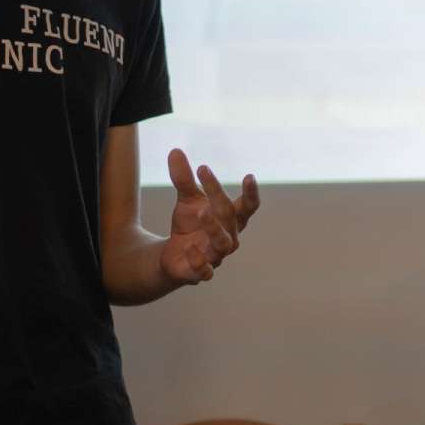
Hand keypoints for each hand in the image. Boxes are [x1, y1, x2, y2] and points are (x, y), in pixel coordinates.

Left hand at [160, 148, 259, 284]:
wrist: (173, 256)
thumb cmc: (189, 225)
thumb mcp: (186, 200)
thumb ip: (183, 179)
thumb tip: (174, 151)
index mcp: (231, 219)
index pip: (248, 206)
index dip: (251, 193)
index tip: (249, 175)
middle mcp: (229, 237)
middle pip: (230, 217)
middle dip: (219, 197)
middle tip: (202, 174)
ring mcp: (216, 256)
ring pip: (223, 243)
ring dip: (213, 227)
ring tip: (201, 212)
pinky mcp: (200, 272)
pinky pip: (205, 270)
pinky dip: (199, 260)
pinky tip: (189, 247)